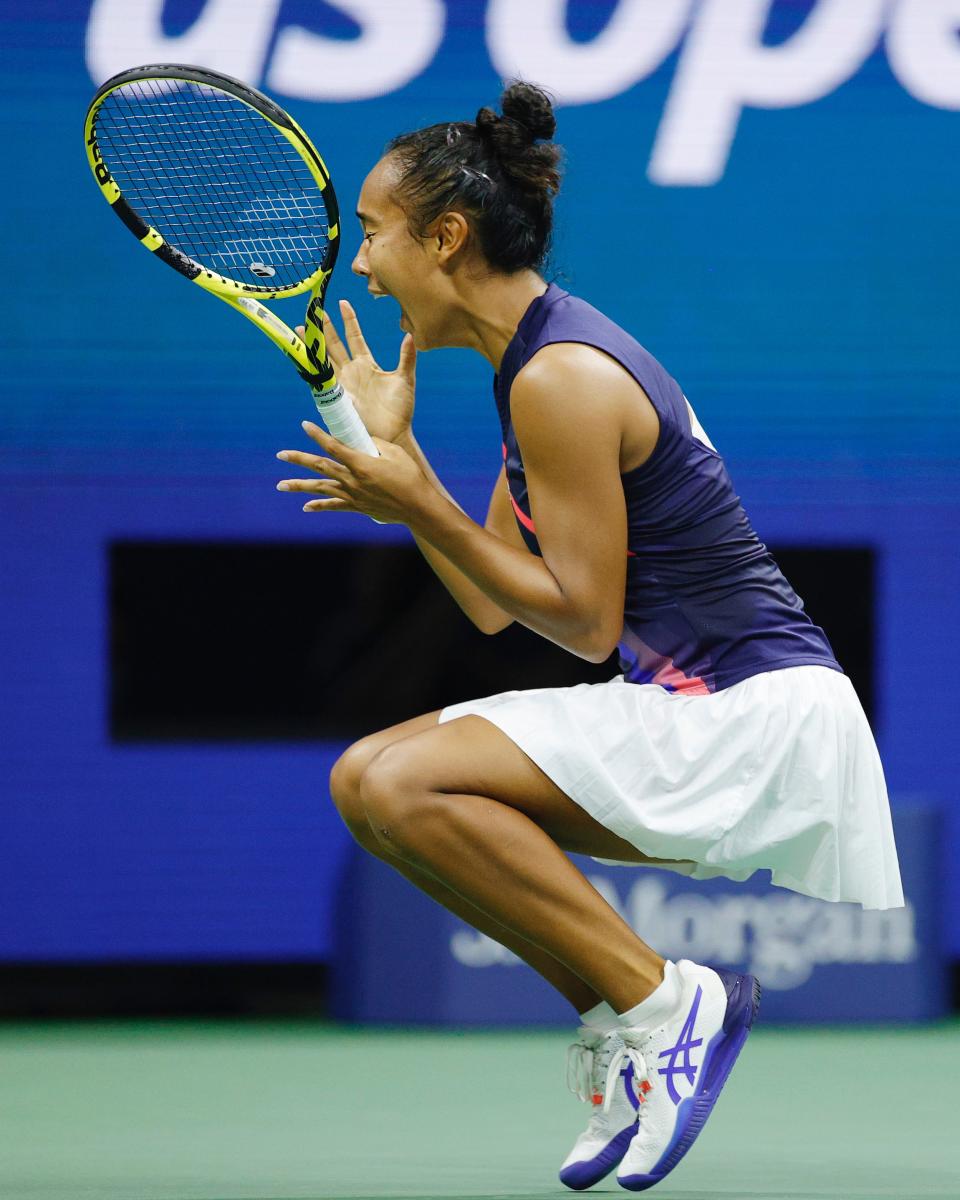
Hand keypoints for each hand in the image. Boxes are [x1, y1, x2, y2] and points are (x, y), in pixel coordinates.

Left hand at [276, 420, 435, 525]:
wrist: (417, 507)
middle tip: (280, 454)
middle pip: (320, 466)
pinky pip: (334, 506)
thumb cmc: (410, 477)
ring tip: (280, 485)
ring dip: (299, 486)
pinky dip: (319, 505)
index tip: (305, 425)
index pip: (333, 446)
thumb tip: (362, 439)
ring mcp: (352, 495)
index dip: (317, 435)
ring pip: (320, 488)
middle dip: (298, 459)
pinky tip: (305, 506)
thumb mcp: (395, 453)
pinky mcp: (357, 506)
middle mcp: (352, 480)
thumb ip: (375, 443)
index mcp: (361, 463)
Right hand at [299, 300, 415, 442]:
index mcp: (367, 364)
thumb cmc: (401, 410)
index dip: (348, 320)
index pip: (355, 336)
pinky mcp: (337, 397)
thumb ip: (406, 358)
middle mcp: (351, 371)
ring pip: (323, 359)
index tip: (342, 302)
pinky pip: (321, 381)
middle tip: (313, 309)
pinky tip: (302, 357)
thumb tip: (410, 335)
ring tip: (300, 328)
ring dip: (312, 344)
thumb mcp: (405, 380)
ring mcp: (342, 384)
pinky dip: (311, 369)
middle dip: (324, 327)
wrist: (393, 434)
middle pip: (334, 344)